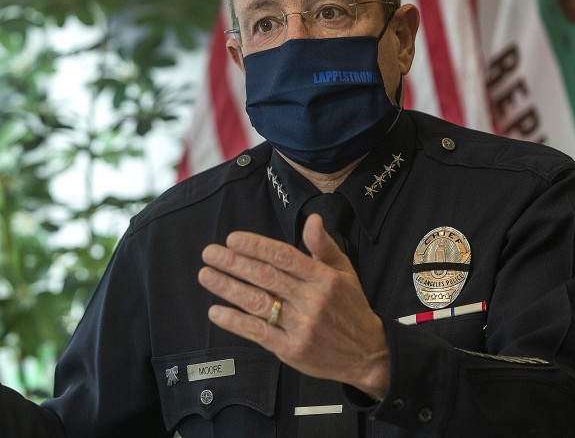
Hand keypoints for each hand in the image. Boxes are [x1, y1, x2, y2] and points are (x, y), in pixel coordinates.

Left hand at [197, 214, 389, 398]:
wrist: (368, 354)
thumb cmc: (351, 308)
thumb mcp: (345, 271)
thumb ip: (324, 245)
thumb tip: (312, 219)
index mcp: (323, 278)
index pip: (284, 257)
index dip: (256, 247)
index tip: (232, 239)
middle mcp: (311, 300)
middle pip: (266, 277)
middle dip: (234, 263)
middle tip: (210, 253)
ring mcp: (300, 326)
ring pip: (258, 303)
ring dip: (228, 288)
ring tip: (206, 275)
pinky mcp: (291, 349)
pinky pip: (258, 332)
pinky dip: (235, 322)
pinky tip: (216, 311)